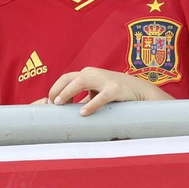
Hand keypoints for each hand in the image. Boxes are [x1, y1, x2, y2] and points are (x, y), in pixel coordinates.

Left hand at [47, 68, 172, 115]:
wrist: (140, 90)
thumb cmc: (115, 92)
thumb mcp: (96, 92)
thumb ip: (83, 98)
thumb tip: (66, 111)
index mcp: (88, 74)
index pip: (65, 78)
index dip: (55, 89)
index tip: (48, 103)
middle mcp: (94, 74)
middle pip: (69, 78)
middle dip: (57, 89)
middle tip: (50, 103)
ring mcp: (105, 80)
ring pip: (81, 82)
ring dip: (67, 92)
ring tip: (59, 103)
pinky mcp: (116, 89)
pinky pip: (101, 97)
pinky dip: (91, 105)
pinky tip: (83, 113)